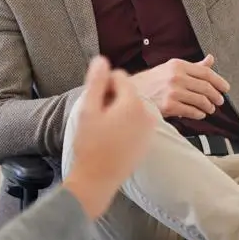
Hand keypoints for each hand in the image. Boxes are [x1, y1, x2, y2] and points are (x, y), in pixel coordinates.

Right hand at [63, 56, 156, 219]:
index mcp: (133, 103)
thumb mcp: (88, 110)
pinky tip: (113, 138)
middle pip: (129, 91)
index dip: (104, 86)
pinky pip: (138, 122)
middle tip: (99, 117)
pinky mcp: (148, 141)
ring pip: (133, 107)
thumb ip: (97, 82)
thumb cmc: (90, 146)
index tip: (96, 102)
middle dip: (113, 98)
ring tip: (106, 128)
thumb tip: (102, 60)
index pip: (120, 76)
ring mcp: (150, 129)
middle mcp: (147, 114)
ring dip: (120, 111)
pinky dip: (127, 124)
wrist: (97, 180)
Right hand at [130, 55, 229, 118]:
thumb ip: (193, 66)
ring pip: (200, 100)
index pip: (205, 72)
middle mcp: (176, 77)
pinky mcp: (169, 106)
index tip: (225, 88)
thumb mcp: (172, 68)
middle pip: (206, 87)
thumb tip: (211, 59)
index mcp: (178, 65)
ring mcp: (172, 92)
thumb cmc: (152, 81)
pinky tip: (199, 114)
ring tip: (209, 108)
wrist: (132, 92)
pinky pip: (191, 111)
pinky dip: (199, 114)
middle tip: (219, 101)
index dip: (219, 81)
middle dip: (216, 96)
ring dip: (208, 106)